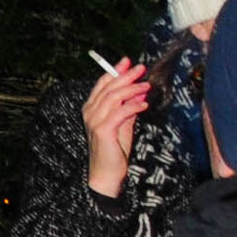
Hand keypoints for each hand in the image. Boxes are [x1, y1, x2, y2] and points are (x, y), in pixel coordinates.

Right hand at [81, 60, 153, 201]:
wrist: (106, 174)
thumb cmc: (114, 151)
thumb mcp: (123, 125)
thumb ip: (129, 108)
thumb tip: (140, 91)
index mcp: (91, 108)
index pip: (102, 84)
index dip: (114, 71)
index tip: (127, 62)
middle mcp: (90, 112)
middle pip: (108, 87)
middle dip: (125, 75)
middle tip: (140, 68)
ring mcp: (95, 121)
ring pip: (114, 97)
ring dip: (132, 89)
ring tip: (146, 85)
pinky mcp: (103, 130)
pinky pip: (120, 113)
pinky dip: (133, 106)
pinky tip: (144, 103)